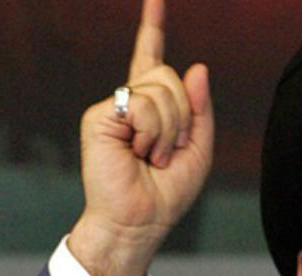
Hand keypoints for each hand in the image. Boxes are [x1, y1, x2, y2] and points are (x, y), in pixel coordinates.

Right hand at [68, 0, 214, 275]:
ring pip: (160, 89)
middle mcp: (131, 102)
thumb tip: (196, 67)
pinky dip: (152, 131)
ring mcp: (114, 107)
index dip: (152, 27)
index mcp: (152, 108)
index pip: (152, 59)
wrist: (139, 222)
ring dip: (169, 129)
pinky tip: (139, 152)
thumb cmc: (166, 194)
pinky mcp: (100, 115)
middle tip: (166, 152)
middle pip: (169, 77)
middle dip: (183, 116)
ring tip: (153, 157)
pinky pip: (143, 104)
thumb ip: (201, 109)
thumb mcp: (198, 150)